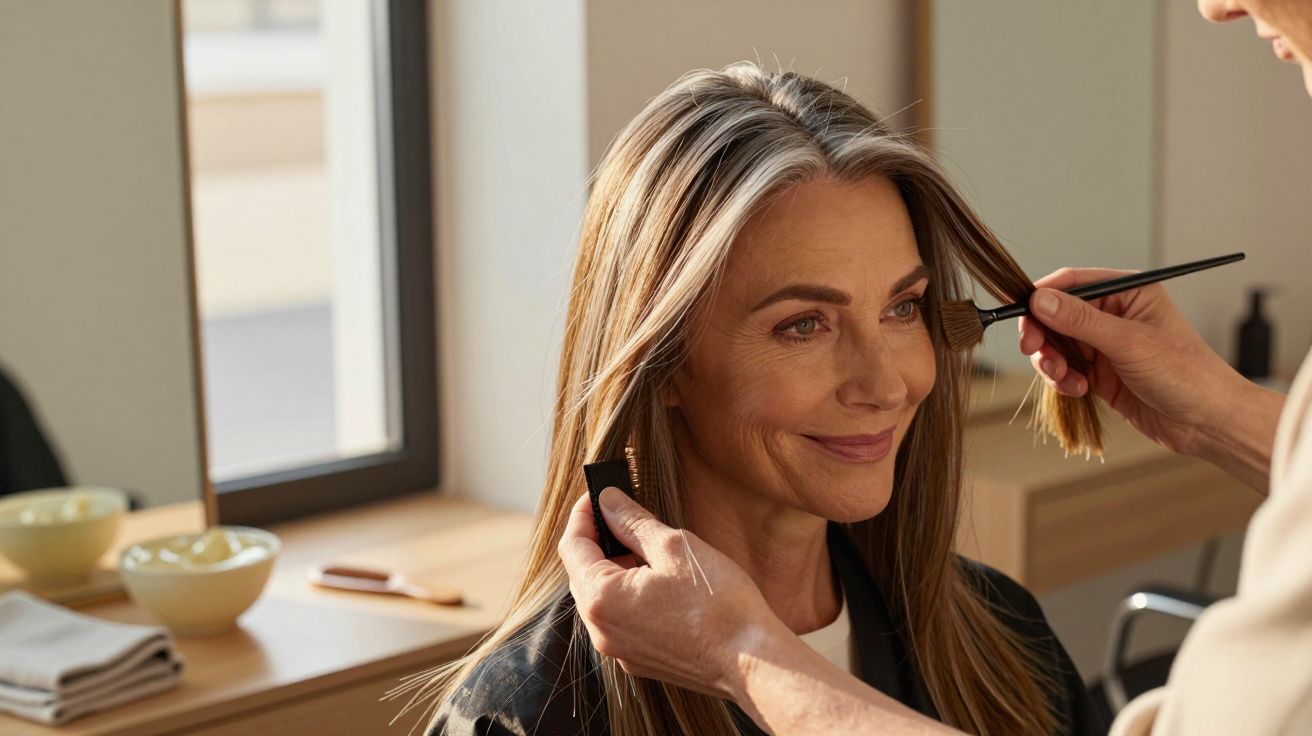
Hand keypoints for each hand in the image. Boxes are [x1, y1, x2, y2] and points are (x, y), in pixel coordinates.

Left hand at [556, 488, 779, 699]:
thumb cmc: (718, 604)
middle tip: (622, 513)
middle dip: (598, 540)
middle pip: (582, 573)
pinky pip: (622, 620)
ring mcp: (620, 650)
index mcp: (601, 599)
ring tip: (646, 545)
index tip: (599, 494)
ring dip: (615, 568)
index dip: (583, 514)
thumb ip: (632, 521)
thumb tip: (607, 501)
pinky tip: (658, 580)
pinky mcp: (641, 661)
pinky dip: (629, 594)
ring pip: (602, 598)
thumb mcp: (674, 547)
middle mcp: (602, 631)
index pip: (572, 546)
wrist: (753, 663)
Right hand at [1018, 267, 1280, 489]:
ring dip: (1052, 362)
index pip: (1073, 283)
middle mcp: (1113, 314)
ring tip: (1065, 379)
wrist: (1207, 423)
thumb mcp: (1129, 343)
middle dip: (1044, 336)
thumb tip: (1040, 299)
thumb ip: (1081, 321)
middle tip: (1035, 352)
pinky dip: (1063, 380)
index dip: (1043, 297)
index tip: (1022, 315)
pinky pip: (1065, 369)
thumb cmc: (1186, 374)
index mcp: (1127, 293)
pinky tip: (1079, 390)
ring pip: (1057, 344)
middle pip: (1056, 315)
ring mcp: (1105, 344)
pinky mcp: (1100, 372)